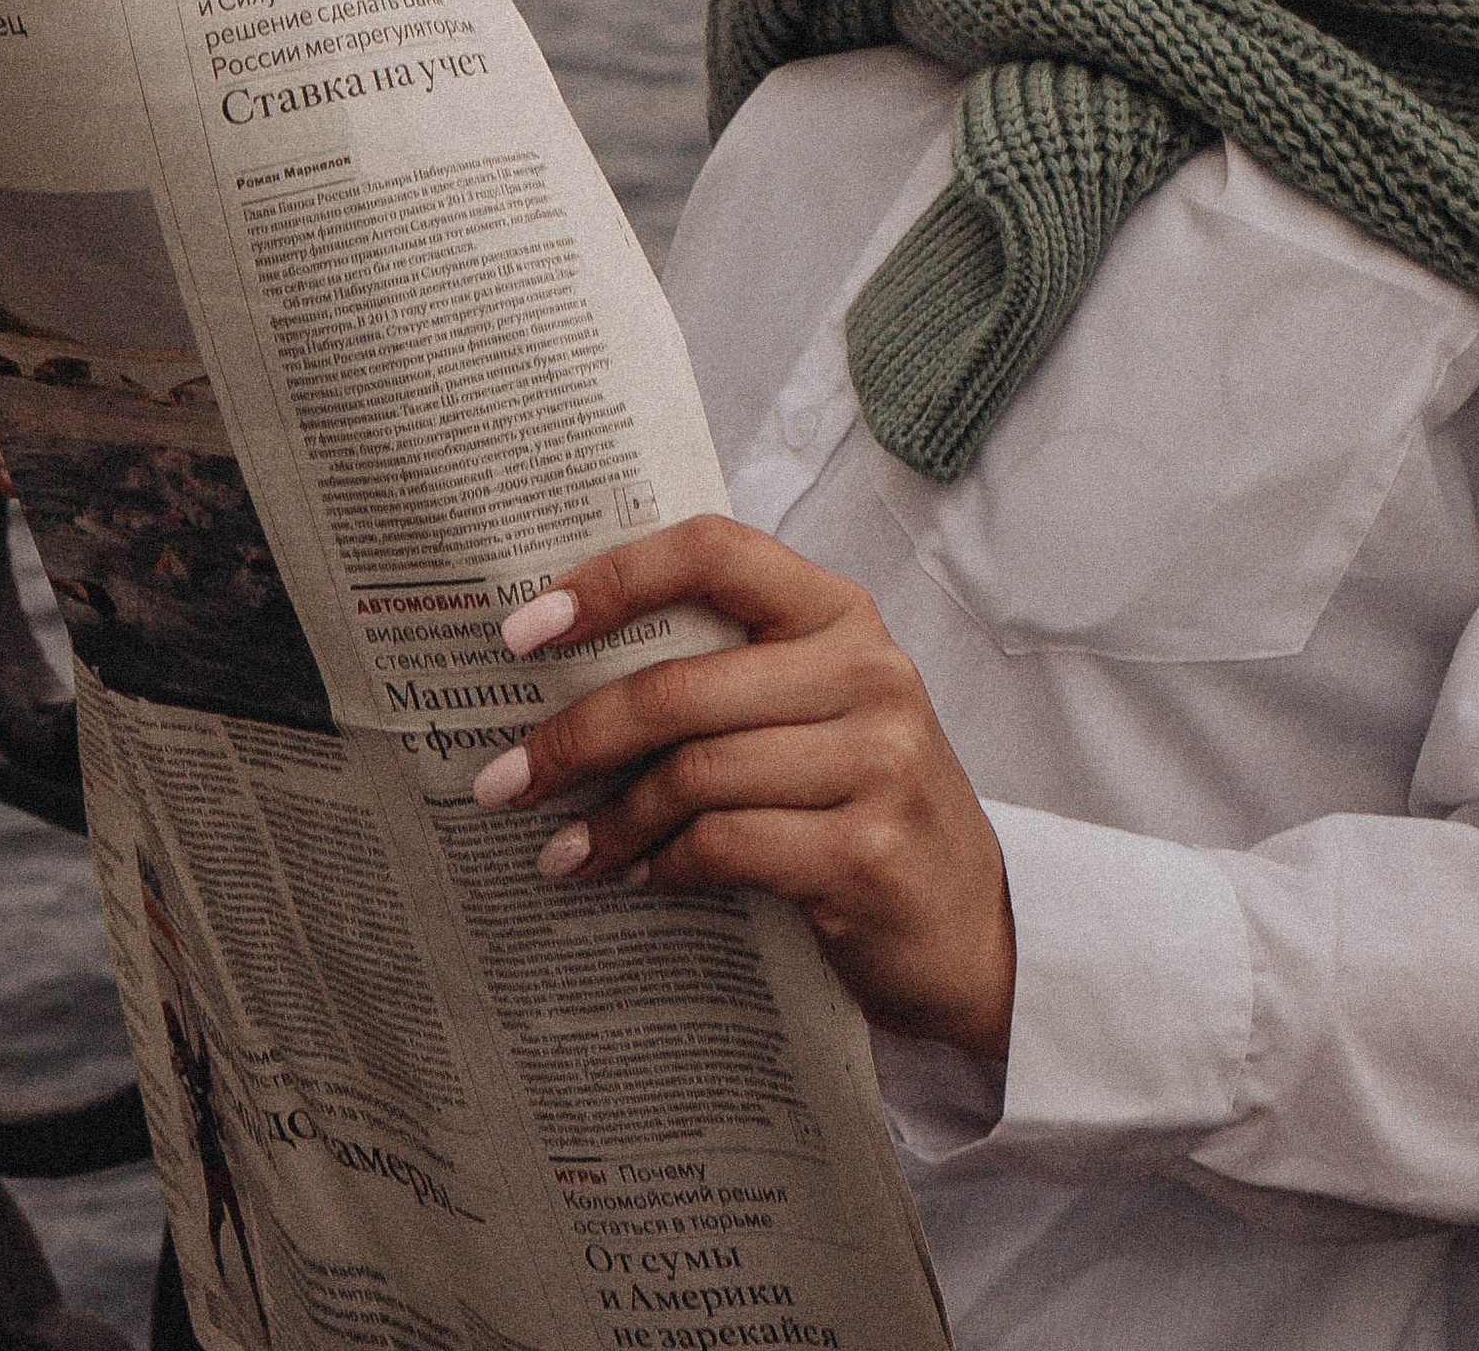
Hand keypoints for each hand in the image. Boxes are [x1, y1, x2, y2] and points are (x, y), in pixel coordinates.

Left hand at [470, 517, 1014, 1061]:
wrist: (975, 928)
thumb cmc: (865, 805)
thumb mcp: (814, 714)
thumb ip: (726, 677)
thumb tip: (564, 678)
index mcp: (841, 613)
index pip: (714, 551)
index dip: (613, 577)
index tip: (523, 628)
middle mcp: (867, 672)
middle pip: (680, 687)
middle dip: (573, 736)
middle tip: (503, 780)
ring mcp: (876, 762)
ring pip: (694, 773)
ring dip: (610, 820)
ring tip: (561, 852)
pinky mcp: (866, 852)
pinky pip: (725, 845)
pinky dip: (663, 865)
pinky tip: (639, 880)